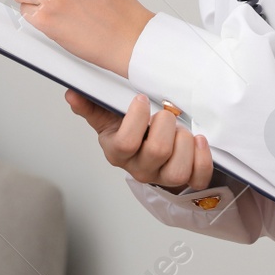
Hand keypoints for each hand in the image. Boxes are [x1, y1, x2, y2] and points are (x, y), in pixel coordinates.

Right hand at [65, 90, 212, 191]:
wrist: (151, 144)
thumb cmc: (132, 128)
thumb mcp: (109, 116)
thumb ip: (91, 106)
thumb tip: (72, 94)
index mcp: (118, 152)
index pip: (125, 143)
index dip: (136, 120)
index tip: (142, 100)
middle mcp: (140, 168)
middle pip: (156, 152)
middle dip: (165, 125)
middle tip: (165, 113)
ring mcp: (163, 177)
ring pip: (177, 171)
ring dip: (184, 144)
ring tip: (181, 129)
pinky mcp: (186, 180)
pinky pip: (197, 179)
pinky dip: (202, 160)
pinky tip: (199, 141)